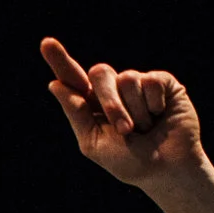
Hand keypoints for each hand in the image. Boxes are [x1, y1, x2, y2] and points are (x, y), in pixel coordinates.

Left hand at [42, 36, 203, 189]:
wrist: (167, 169)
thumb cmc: (129, 162)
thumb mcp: (94, 143)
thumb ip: (76, 113)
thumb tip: (55, 84)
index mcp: (92, 106)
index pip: (73, 79)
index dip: (60, 60)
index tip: (47, 43)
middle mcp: (113, 91)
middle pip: (99, 72)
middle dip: (111, 103)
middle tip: (126, 129)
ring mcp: (137, 84)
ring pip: (127, 78)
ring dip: (135, 110)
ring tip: (145, 128)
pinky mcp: (161, 81)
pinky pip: (151, 80)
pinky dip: (154, 104)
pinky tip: (160, 114)